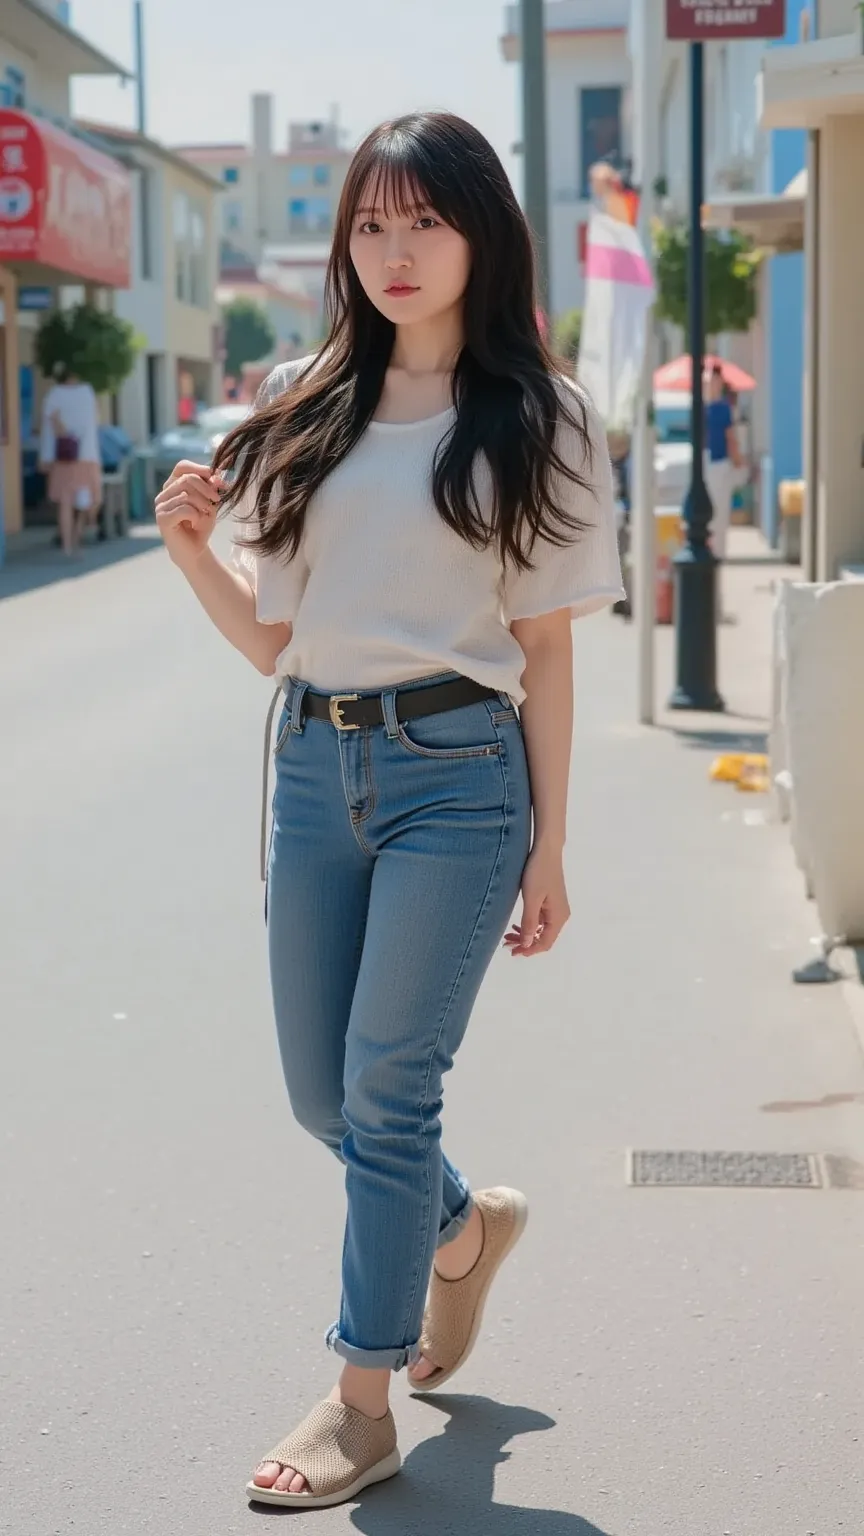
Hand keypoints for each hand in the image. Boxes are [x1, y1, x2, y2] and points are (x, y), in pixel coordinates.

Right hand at [155, 460, 222, 567]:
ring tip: (205, 516)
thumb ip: (212, 487)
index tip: (217, 479)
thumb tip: (217, 475)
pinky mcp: (162, 518)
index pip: (182, 466)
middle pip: (187, 478)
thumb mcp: (210, 503)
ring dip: (203, 505)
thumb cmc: (200, 526)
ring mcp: (161, 506)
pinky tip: (196, 523)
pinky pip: (185, 508)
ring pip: (187, 494)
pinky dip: (196, 515)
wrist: (195, 551)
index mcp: (172, 486)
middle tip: (217, 500)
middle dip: (207, 489)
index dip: (200, 469)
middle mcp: (164, 494)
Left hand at [504, 842, 569, 957]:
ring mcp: (556, 908)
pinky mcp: (551, 902)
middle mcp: (561, 915)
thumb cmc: (538, 873)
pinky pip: (541, 920)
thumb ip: (530, 923)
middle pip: (544, 938)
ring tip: (509, 935)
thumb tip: (528, 944)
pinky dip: (529, 924)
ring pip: (542, 930)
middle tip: (506, 943)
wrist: (546, 851)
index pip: (545, 943)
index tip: (513, 952)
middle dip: (526, 943)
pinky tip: (517, 924)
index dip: (530, 950)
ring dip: (526, 934)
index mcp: (558, 917)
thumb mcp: (532, 899)